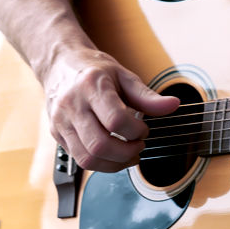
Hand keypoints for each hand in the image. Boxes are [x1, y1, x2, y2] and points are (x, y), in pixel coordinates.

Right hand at [42, 46, 179, 172]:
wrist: (60, 64)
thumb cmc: (93, 69)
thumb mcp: (124, 76)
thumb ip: (148, 96)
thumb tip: (173, 105)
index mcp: (91, 86)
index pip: (115, 120)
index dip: (136, 131)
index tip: (144, 130)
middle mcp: (71, 105)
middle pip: (100, 145)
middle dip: (126, 153)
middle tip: (138, 146)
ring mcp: (61, 121)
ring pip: (87, 158)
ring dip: (113, 164)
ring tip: (128, 154)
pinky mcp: (56, 133)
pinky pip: (78, 159)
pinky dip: (100, 163)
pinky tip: (112, 154)